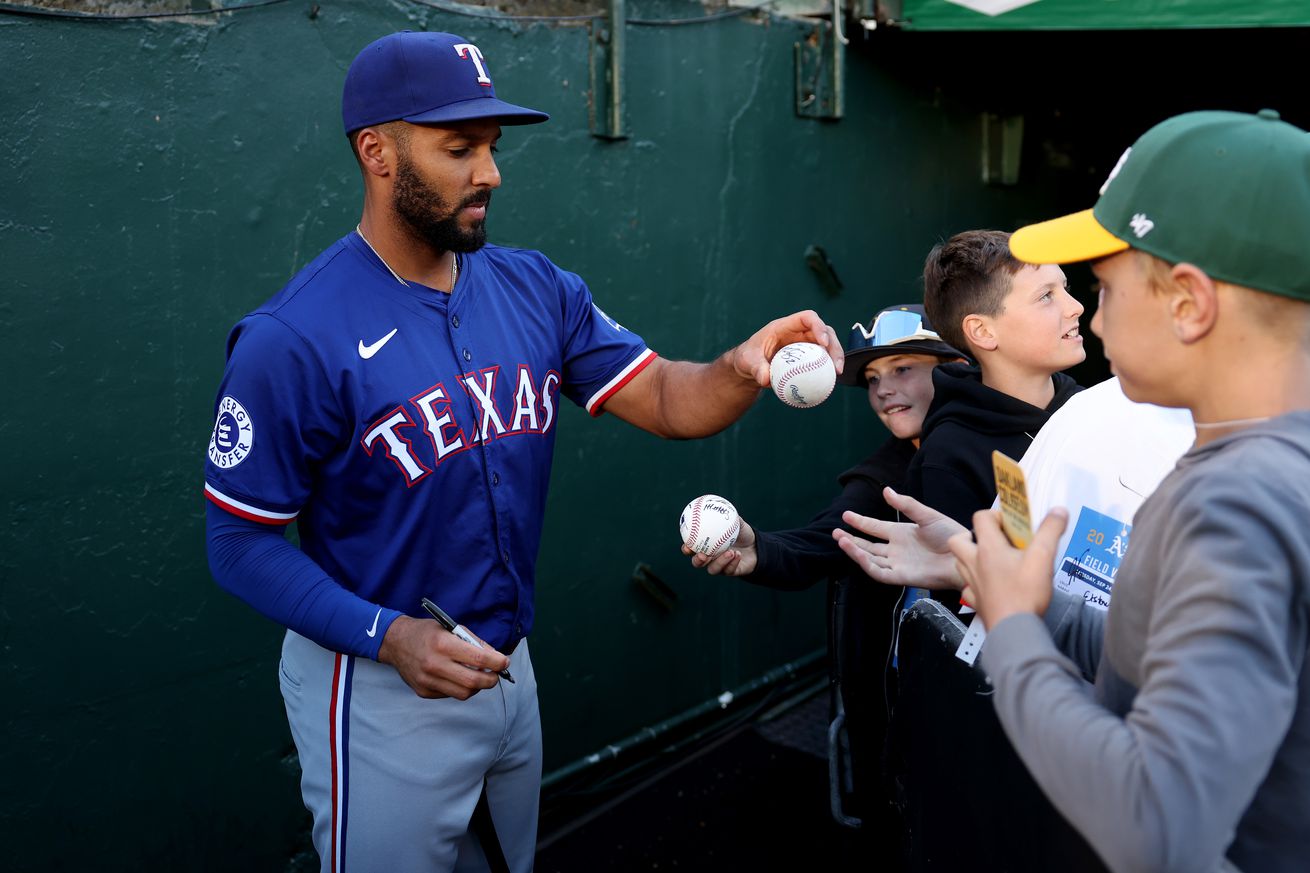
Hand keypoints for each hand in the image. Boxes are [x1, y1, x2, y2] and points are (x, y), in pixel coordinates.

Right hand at [377, 615, 510, 699]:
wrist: (396, 642)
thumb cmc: (426, 632)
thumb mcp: (451, 628)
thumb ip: (473, 643)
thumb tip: (495, 657)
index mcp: (443, 644)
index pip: (478, 659)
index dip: (497, 662)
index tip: (504, 662)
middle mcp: (434, 664)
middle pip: (473, 681)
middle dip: (491, 679)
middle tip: (496, 675)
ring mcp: (428, 681)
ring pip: (464, 693)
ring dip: (477, 686)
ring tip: (479, 676)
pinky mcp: (423, 692)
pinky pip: (450, 694)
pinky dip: (460, 687)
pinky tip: (458, 677)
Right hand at [683, 520, 757, 575]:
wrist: (756, 546)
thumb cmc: (742, 534)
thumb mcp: (738, 523)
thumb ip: (729, 516)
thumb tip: (722, 505)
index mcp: (707, 546)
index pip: (692, 549)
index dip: (686, 549)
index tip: (687, 546)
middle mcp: (710, 558)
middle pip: (698, 563)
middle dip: (698, 560)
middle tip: (703, 555)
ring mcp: (720, 567)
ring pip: (713, 569)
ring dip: (720, 562)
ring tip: (729, 552)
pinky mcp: (730, 572)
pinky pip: (729, 570)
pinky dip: (732, 563)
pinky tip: (737, 555)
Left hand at [730, 309, 843, 386]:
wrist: (750, 367)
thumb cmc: (748, 358)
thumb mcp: (748, 362)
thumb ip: (756, 368)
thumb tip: (766, 379)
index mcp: (785, 326)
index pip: (807, 318)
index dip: (818, 326)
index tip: (823, 343)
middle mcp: (799, 332)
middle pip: (824, 331)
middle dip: (834, 345)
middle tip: (835, 364)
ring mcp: (805, 344)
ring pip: (827, 345)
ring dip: (836, 357)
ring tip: (837, 374)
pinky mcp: (808, 356)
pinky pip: (822, 360)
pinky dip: (828, 369)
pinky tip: (830, 383)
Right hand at [833, 487, 967, 588]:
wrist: (963, 555)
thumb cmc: (950, 535)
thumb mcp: (926, 515)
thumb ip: (905, 504)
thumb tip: (886, 491)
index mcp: (901, 533)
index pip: (874, 528)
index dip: (860, 522)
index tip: (846, 515)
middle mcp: (896, 549)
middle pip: (868, 545)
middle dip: (851, 539)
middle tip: (835, 532)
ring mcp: (897, 563)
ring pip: (869, 558)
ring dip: (854, 550)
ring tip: (841, 540)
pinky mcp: (901, 576)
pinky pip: (879, 572)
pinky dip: (866, 563)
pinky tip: (856, 553)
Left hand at [949, 508, 1067, 629]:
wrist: (1013, 629)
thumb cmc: (1025, 593)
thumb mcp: (1043, 557)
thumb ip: (1050, 531)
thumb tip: (1058, 511)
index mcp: (988, 548)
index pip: (981, 518)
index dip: (995, 515)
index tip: (1011, 524)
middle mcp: (974, 563)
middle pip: (958, 540)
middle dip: (972, 536)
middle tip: (993, 542)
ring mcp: (972, 583)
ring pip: (960, 563)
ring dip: (971, 558)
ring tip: (992, 561)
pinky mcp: (975, 601)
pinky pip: (968, 587)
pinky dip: (975, 583)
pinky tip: (990, 585)